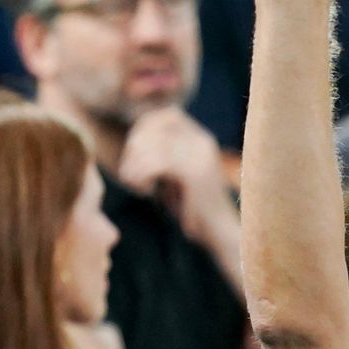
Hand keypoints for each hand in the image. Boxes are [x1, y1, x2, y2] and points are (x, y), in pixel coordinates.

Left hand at [119, 107, 234, 245]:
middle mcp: (203, 142)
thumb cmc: (195, 209)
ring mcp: (200, 156)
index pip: (166, 115)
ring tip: (132, 183)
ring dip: (134, 164)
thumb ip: (163, 156)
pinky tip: (143, 191)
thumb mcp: (177, 176)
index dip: (143, 129)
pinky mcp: (195, 174)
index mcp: (202, 139)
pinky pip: (157, 164)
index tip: (133, 154)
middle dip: (134, 146)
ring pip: (153, 145)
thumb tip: (135, 141)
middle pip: (156, 126)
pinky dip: (142, 175)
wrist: (220, 233)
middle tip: (128, 171)